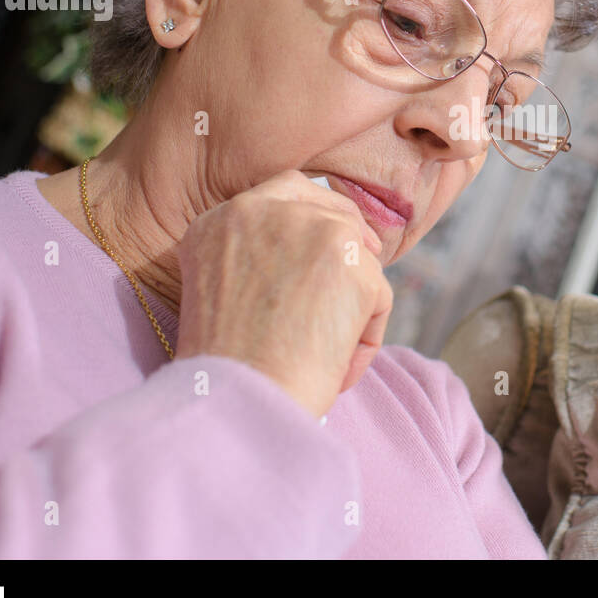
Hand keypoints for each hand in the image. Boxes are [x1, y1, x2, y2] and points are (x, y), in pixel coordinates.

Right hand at [173, 168, 392, 419]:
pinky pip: (378, 295)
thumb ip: (259, 262)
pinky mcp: (350, 258)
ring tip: (324, 358)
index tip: (332, 241)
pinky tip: (337, 368)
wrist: (237, 403)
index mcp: (219, 221)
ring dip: (354, 304)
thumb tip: (323, 260)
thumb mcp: (223, 296)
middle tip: (364, 275)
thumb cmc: (227, 375)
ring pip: (358, 255)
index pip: (282, 194)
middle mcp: (261, 210)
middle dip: (351, 238)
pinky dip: (367, 336)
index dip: (314, 216)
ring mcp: (309, 228)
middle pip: (329, 207)